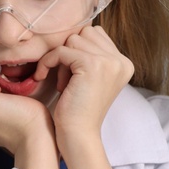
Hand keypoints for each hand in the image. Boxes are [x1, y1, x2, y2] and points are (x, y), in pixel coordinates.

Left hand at [35, 26, 134, 152]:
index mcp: (124, 63)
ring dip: (61, 59)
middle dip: (70, 52)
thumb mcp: (90, 79)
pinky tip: (43, 77)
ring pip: (73, 39)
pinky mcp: (92, 64)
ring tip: (64, 83)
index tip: (71, 74)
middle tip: (67, 79)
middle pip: (85, 33)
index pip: (95, 34)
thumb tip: (75, 32)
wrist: (78, 135)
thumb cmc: (78, 110)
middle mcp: (121, 61)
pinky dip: (48, 62)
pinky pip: (61, 50)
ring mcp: (109, 61)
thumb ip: (91, 55)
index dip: (77, 49)